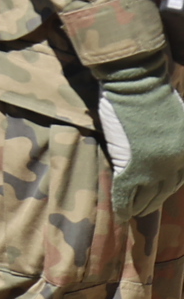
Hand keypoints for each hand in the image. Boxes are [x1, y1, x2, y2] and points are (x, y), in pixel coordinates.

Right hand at [98, 57, 183, 221]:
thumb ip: (175, 138)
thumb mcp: (178, 119)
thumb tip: (160, 149)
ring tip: (131, 213)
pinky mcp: (131, 166)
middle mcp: (175, 164)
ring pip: (146, 195)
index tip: (157, 195)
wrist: (136, 84)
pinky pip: (126, 191)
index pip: (177, 180)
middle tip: (144, 210)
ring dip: (138, 206)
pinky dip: (122, 204)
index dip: (164, 189)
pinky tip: (120, 214)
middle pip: (163, 190)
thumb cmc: (154, 94)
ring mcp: (153, 167)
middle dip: (153, 202)